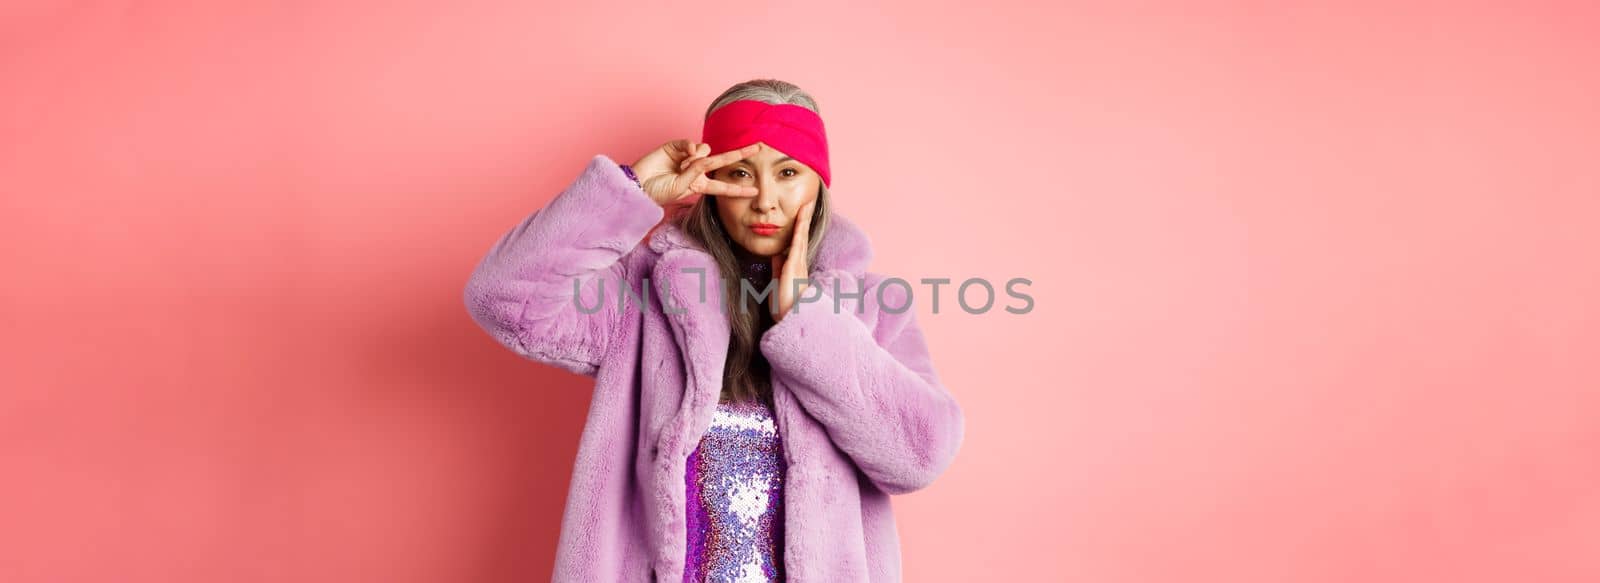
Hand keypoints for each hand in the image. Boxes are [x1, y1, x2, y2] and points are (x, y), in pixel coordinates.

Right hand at [631, 140, 761, 208]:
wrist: (637, 185)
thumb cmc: (657, 192)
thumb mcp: (681, 188)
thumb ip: (696, 172)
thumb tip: (703, 153)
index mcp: (699, 185)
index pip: (723, 186)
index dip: (739, 189)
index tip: (755, 191)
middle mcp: (696, 170)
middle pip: (722, 161)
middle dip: (740, 154)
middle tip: (758, 147)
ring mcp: (686, 158)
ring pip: (705, 151)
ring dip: (697, 160)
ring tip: (682, 168)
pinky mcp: (676, 147)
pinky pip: (692, 143)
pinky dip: (690, 148)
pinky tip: (684, 156)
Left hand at [769, 198, 817, 322]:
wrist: (789, 321)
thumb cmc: (784, 306)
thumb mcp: (778, 282)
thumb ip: (778, 268)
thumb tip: (777, 254)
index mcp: (796, 267)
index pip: (797, 242)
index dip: (799, 227)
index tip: (801, 212)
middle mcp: (800, 264)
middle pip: (802, 236)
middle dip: (804, 219)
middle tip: (808, 202)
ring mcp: (799, 265)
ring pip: (802, 238)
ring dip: (804, 221)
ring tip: (807, 205)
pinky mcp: (794, 269)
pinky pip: (797, 246)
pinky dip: (799, 232)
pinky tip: (800, 221)